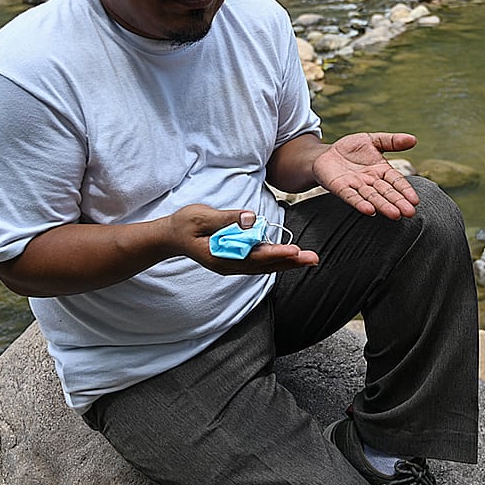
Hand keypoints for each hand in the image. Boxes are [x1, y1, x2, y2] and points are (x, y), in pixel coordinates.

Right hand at [170, 205, 318, 273]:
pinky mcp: (235, 260)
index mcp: (220, 256)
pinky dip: (277, 260)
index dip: (275, 253)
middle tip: (313, 258)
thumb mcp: (200, 217)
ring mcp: (233, 265)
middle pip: (264, 265)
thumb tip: (252, 218)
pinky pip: (260, 263)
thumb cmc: (184, 225)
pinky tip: (291, 258)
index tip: (294, 250)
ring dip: (287, 263)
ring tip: (309, 259)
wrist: (171, 237)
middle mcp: (229, 265)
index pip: (253, 256)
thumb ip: (226, 219)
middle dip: (290, 262)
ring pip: (265, 266)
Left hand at [313, 132, 418, 218]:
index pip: (396, 181)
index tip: (415, 201)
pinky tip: (369, 210)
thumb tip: (414, 139)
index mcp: (382, 171)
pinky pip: (351, 196)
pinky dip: (359, 203)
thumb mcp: (372, 140)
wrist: (325, 155)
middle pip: (387, 193)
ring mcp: (356, 186)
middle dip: (398, 203)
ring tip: (395, 215)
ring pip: (372, 197)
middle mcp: (371, 182)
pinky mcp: (340, 188)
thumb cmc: (351, 149)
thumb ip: (392, 141)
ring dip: (383, 206)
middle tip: (410, 213)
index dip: (405, 190)